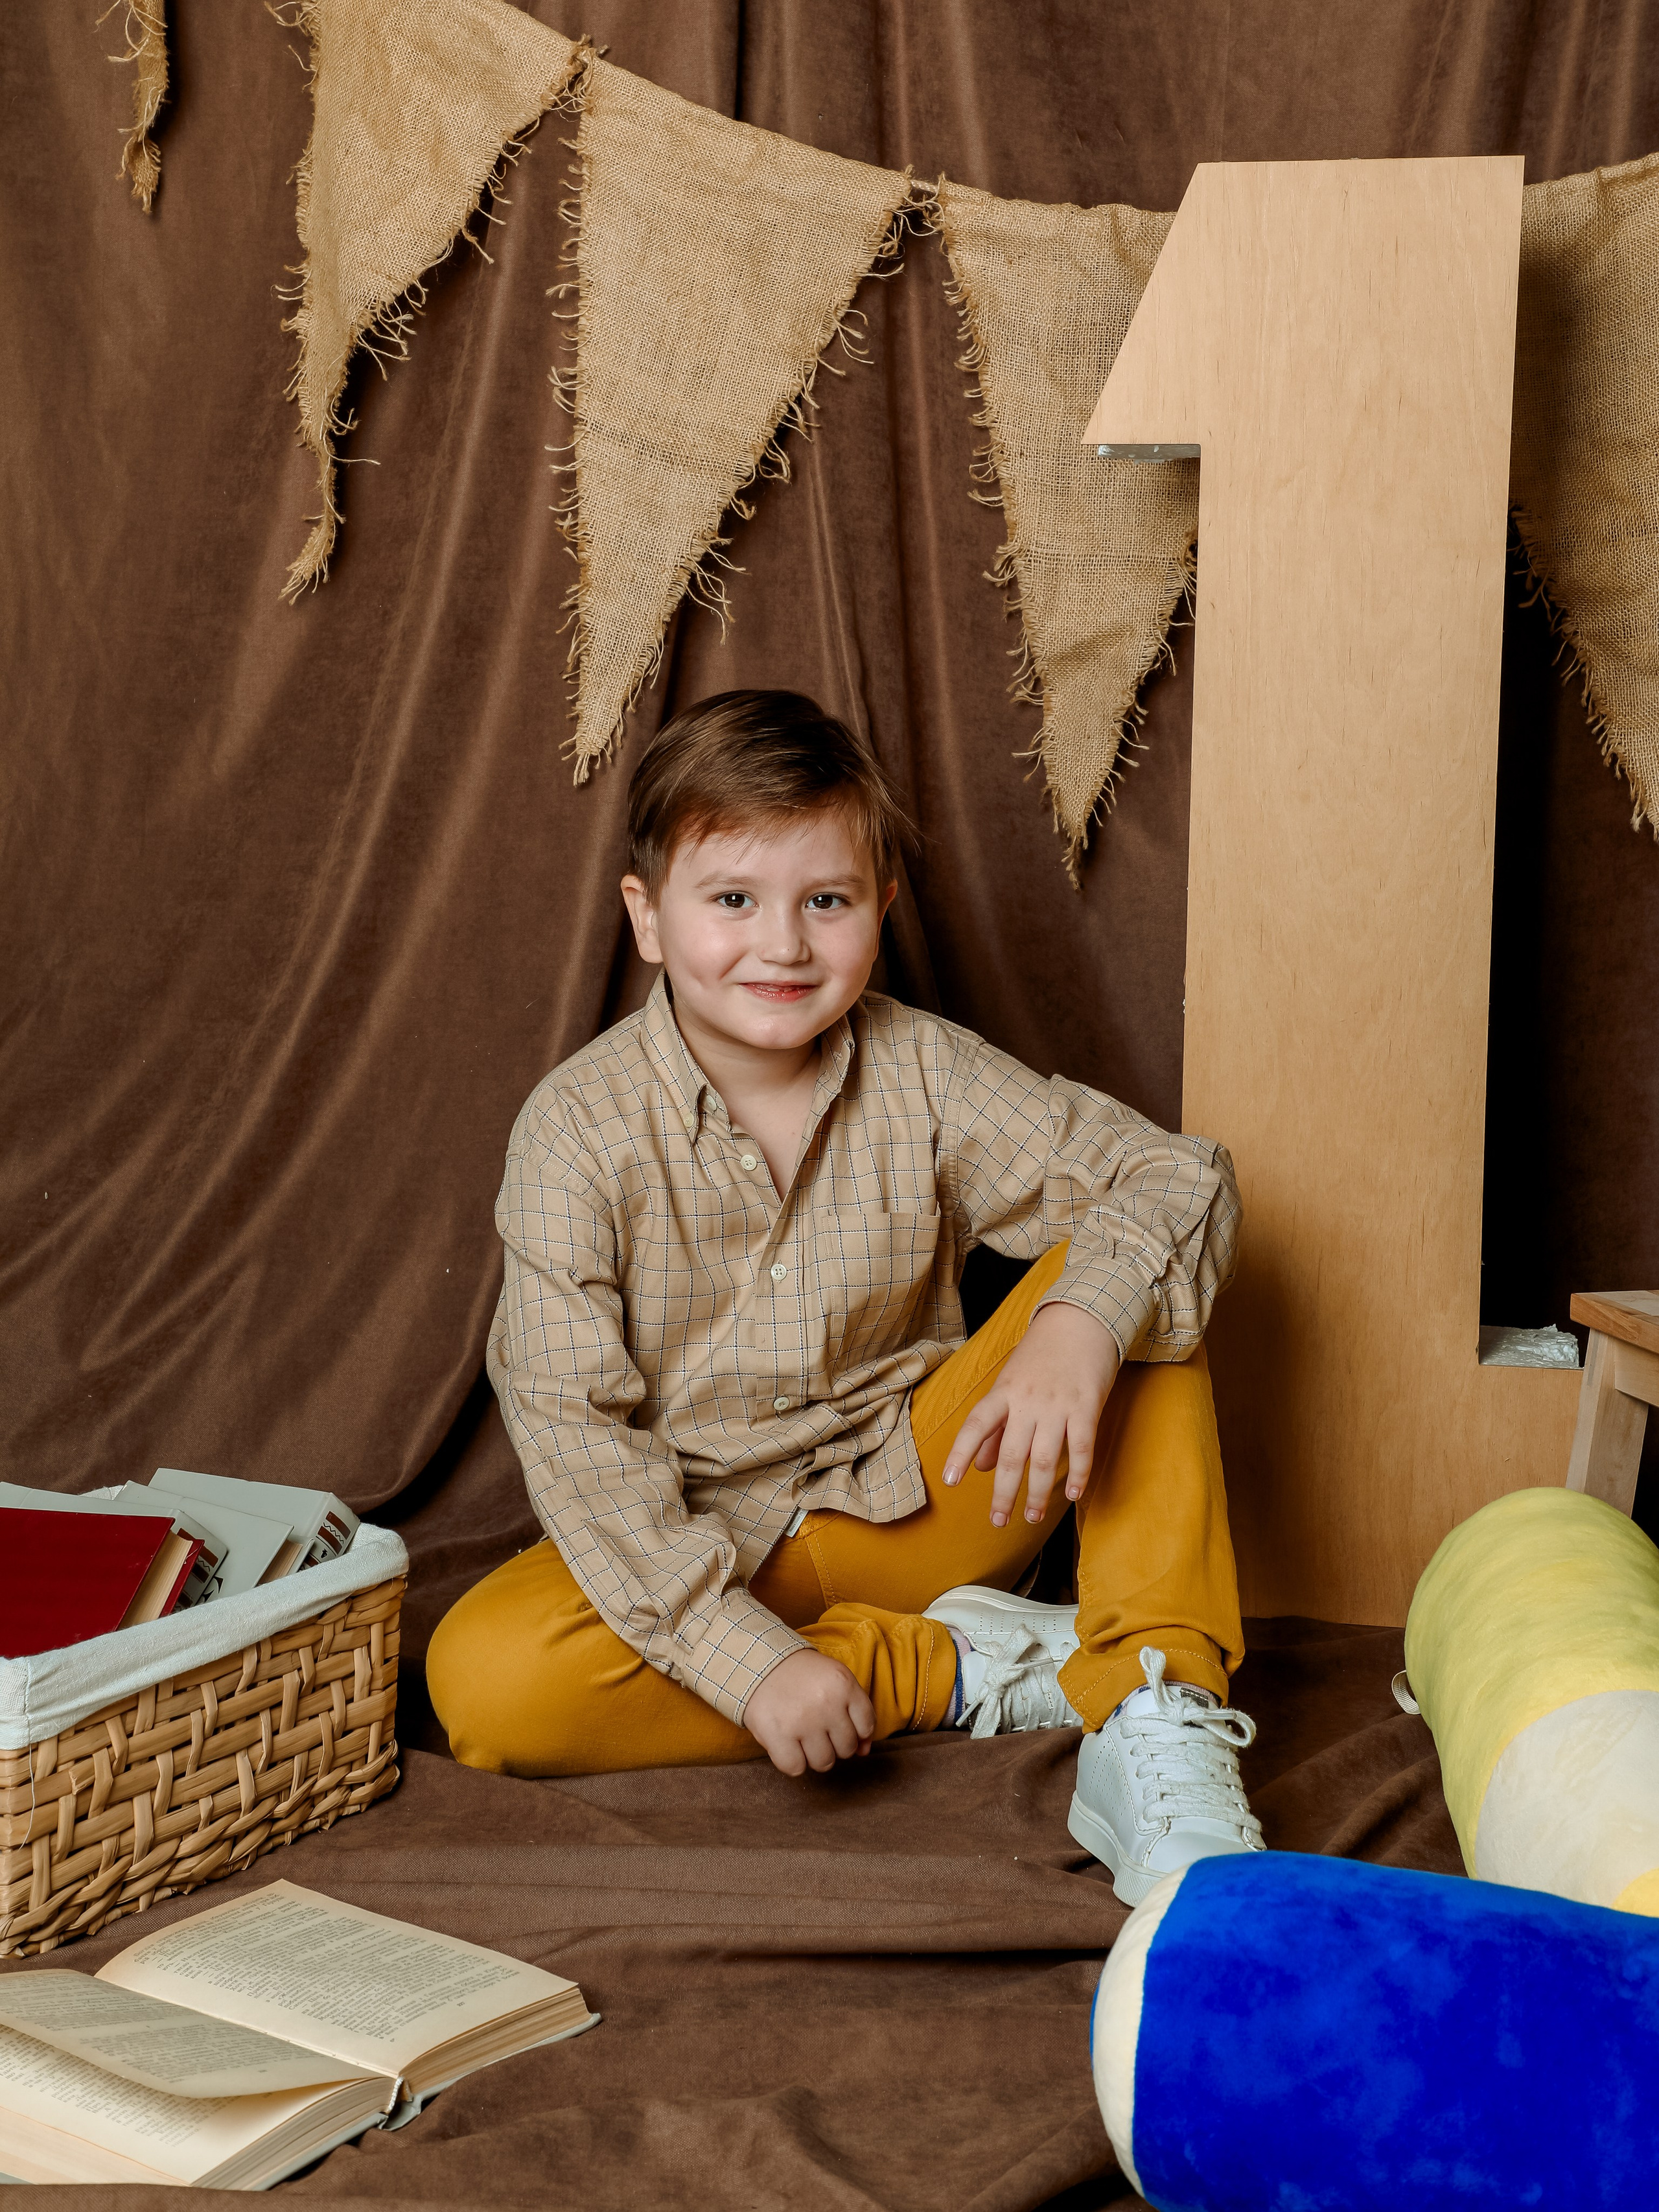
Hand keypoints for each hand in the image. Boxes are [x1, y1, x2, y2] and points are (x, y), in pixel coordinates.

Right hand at [745, 1649, 875, 1775]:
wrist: (758, 1664)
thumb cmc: (801, 1677)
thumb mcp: (834, 1681)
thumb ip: (856, 1712)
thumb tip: (864, 1752)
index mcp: (844, 1684)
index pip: (866, 1727)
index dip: (855, 1733)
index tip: (839, 1726)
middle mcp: (826, 1703)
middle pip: (846, 1749)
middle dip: (833, 1743)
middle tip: (816, 1728)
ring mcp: (803, 1721)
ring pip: (824, 1763)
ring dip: (813, 1755)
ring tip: (801, 1736)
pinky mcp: (778, 1735)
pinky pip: (796, 1768)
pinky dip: (791, 1761)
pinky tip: (786, 1744)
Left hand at [942, 1302, 1119, 1527]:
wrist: (1081, 1320)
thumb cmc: (1042, 1356)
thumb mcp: (1012, 1383)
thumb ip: (997, 1426)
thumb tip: (982, 1466)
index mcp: (1004, 1392)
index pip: (976, 1424)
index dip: (961, 1452)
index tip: (950, 1480)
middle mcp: (1027, 1400)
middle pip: (1011, 1454)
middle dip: (1003, 1493)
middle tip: (997, 1522)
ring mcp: (1057, 1404)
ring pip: (1043, 1458)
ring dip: (1037, 1493)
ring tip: (1031, 1517)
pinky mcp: (1087, 1406)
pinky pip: (1081, 1447)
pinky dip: (1077, 1473)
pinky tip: (1071, 1494)